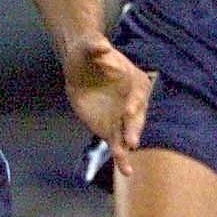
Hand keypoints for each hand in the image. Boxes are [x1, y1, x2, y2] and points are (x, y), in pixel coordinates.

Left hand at [62, 35, 150, 177]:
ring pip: (129, 133)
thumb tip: (101, 46)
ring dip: (128, 145)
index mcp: (133, 79)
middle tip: (131, 140)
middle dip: (134, 127)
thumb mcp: (88, 45)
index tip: (129, 110)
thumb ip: (95, 45)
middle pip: (137, 116)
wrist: (79, 65)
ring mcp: (122, 116)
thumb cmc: (87, 53)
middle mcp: (133, 100)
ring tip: (127, 163)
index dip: (135, 101)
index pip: (138, 92)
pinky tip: (127, 171)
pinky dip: (122, 158)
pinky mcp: (111, 128)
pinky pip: (118, 144)